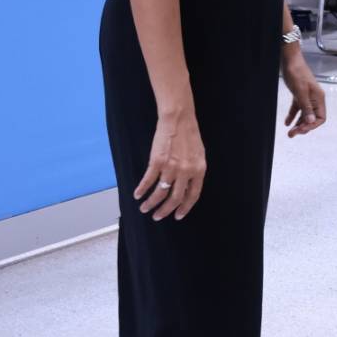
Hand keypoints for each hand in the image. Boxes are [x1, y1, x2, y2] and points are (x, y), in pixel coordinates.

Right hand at [135, 104, 206, 220]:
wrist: (179, 119)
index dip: (184, 208)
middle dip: (165, 210)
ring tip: (145, 208)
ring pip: (160, 193)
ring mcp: (171, 167)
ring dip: (151, 203)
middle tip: (158, 216)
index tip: (178, 216)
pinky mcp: (157, 162)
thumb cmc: (189, 135)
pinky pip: (148, 181)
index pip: (192, 195)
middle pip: (175, 198)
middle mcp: (186, 171)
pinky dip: (142, 189)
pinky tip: (137, 195)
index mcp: (199, 170)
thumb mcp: (199, 155)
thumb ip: (194, 172)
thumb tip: (186, 188)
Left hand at [281, 49, 327, 137]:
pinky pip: (298, 109)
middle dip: (303, 127)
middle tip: (292, 134)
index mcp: (318, 98)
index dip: (311, 126)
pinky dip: (293, 116)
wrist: (290, 60)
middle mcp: (315, 99)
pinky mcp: (299, 95)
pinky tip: (287, 122)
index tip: (301, 130)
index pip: (320, 117)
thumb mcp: (300, 91)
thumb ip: (306, 107)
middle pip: (312, 118)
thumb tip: (310, 121)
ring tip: (289, 132)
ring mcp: (307, 97)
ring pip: (305, 115)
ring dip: (298, 124)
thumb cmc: (296, 73)